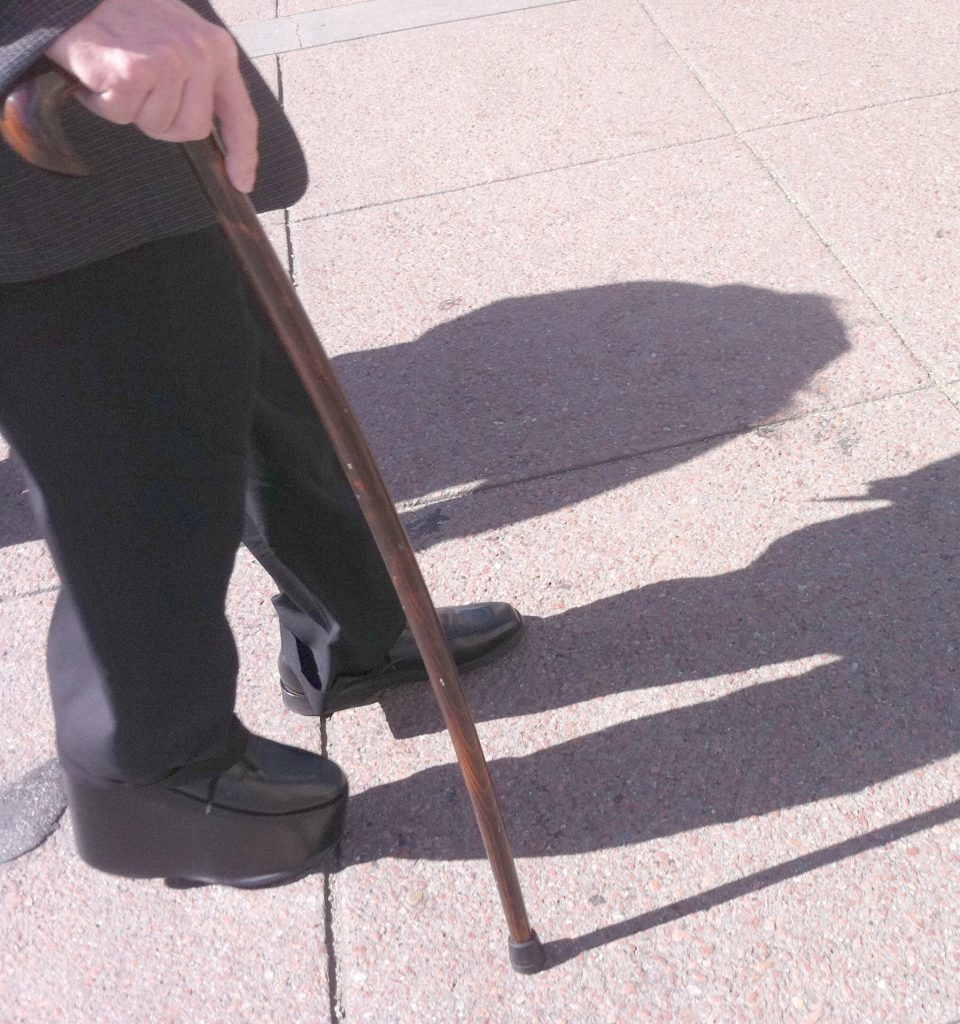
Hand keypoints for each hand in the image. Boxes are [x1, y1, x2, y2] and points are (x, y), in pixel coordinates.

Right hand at [45, 0, 257, 191]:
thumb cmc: (124, 19)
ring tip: (119, 73)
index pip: (239, 114)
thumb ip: (202, 80)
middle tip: (140, 87)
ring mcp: (169, 62)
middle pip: (193, 129)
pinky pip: (122, 116)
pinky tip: (99, 74)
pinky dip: (103, 103)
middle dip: (163, 120)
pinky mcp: (134, 72)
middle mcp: (199, 53)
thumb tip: (209, 126)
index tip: (242, 181)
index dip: (242, 153)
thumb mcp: (179, 40)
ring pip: (157, 125)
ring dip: (131, 109)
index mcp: (218, 49)